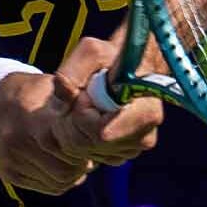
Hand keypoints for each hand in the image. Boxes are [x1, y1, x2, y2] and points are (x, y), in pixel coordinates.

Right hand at [0, 71, 95, 194]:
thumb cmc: (30, 94)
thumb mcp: (54, 88)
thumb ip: (78, 101)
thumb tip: (106, 118)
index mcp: (33, 121)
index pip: (74, 146)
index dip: (89, 144)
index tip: (92, 134)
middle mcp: (19, 144)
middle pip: (71, 168)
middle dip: (84, 159)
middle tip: (85, 146)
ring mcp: (13, 163)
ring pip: (63, 181)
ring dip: (74, 171)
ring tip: (71, 153)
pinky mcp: (10, 176)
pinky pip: (50, 187)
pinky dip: (61, 178)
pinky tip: (58, 160)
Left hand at [56, 36, 163, 165]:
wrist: (132, 66)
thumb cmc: (113, 57)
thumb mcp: (91, 52)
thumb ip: (71, 72)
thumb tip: (61, 100)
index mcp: (145, 113)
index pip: (101, 133)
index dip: (83, 114)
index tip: (83, 94)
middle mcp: (143, 136)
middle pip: (88, 145)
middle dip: (73, 120)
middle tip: (78, 97)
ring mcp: (132, 148)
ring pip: (84, 151)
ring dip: (73, 127)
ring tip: (83, 103)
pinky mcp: (121, 153)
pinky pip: (87, 154)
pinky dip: (79, 135)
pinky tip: (86, 115)